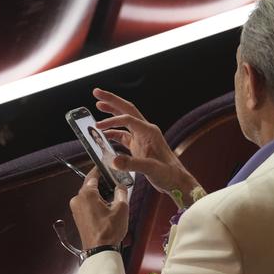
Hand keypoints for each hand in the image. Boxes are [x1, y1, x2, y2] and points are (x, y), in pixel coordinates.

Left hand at [69, 168, 127, 249]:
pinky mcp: (78, 216)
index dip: (102, 168)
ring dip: (100, 192)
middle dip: (103, 182)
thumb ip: (121, 191)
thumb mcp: (121, 207)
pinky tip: (107, 204)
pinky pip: (87, 203)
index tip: (109, 164)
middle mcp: (77, 199)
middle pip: (91, 184)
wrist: (100, 250)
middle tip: (116, 180)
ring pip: (89, 194)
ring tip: (114, 193)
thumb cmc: (110, 229)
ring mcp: (76, 208)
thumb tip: (121, 185)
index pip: (93, 174)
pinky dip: (96, 201)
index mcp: (86, 194)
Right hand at [93, 88, 199, 205]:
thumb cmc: (168, 174)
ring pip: (125, 120)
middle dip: (112, 100)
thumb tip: (113, 160)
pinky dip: (113, 133)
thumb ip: (132, 164)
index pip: (128, 118)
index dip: (112, 120)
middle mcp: (146, 131)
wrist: (176, 182)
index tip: (98, 126)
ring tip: (98, 105)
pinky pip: (123, 135)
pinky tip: (103, 134)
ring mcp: (142, 138)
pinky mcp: (139, 146)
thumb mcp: (151, 169)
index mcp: (150, 131)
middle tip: (96, 92)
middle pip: (127, 110)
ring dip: (111, 113)